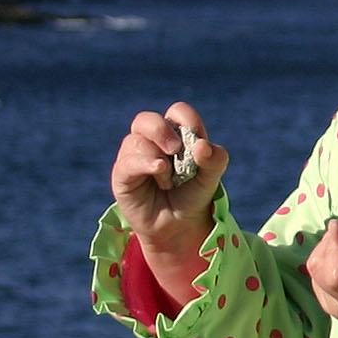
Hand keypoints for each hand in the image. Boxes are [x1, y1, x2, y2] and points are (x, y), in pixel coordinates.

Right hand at [112, 101, 229, 306]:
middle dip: (162, 131)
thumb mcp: (211, 178)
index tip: (198, 140)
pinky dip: (145, 164)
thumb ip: (215, 159)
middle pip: (146, 120)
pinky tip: (159, 171)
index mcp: (176, 134)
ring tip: (170, 181)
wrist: (179, 225)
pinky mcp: (122, 174)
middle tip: (177, 150)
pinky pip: (127, 162)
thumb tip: (202, 145)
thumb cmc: (193, 195)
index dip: (187, 120)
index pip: (177, 112)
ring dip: (159, 161)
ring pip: (137, 141)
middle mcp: (151, 141)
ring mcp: (134, 156)